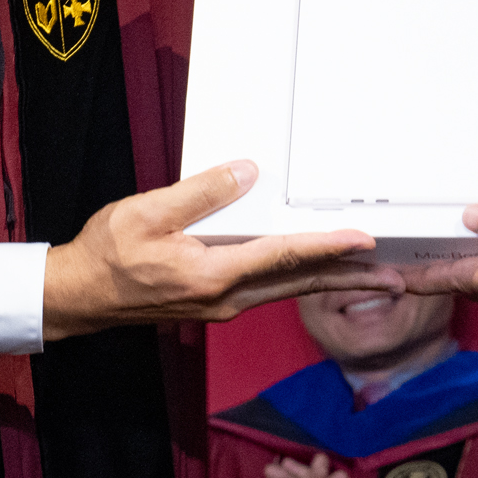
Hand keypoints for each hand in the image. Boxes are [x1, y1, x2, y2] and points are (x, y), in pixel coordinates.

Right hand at [44, 161, 400, 338]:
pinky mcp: (217, 302)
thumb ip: (201, 193)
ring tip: (372, 274)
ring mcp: (223, 305)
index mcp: (212, 275)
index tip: (365, 241)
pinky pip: (270, 289)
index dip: (327, 247)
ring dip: (332, 280)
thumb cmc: (108, 254)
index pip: (283, 257)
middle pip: (300, 282)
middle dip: (351, 277)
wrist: (80, 297)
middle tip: (398, 274)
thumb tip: (246, 172)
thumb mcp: (147, 212)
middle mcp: (226, 298)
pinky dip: (301, 279)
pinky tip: (316, 271)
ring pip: (289, 288)